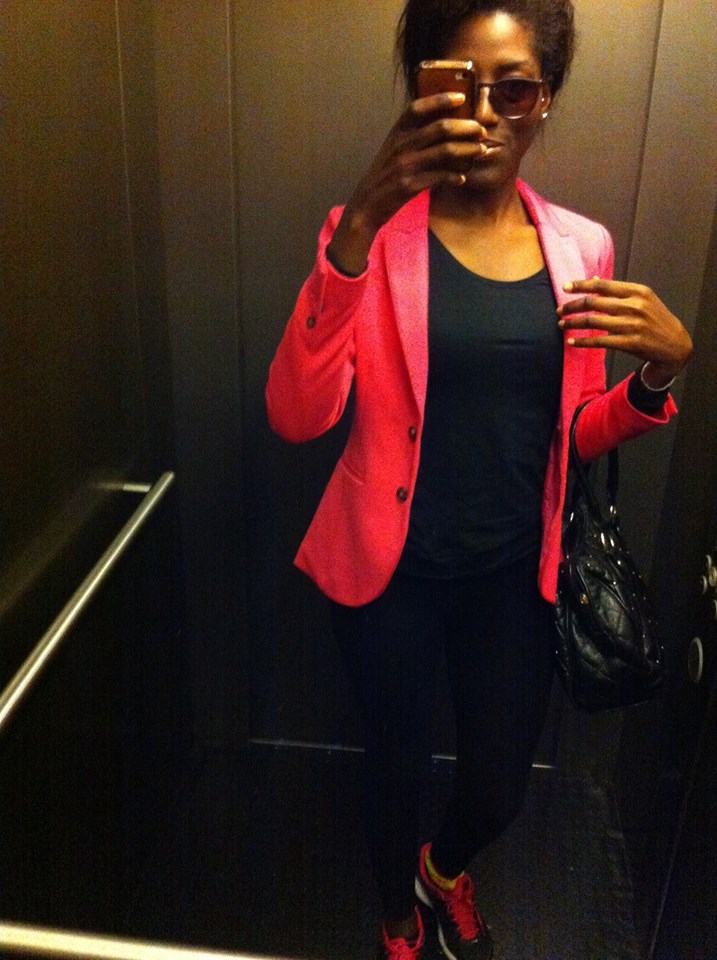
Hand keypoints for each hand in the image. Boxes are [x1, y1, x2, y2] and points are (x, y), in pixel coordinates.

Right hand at [327, 93, 485, 274]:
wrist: (366, 206)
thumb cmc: (384, 177)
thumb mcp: (393, 151)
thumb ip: (412, 138)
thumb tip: (444, 128)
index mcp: (396, 134)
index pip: (417, 108)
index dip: (440, 99)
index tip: (462, 97)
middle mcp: (401, 146)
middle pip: (440, 128)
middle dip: (466, 127)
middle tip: (481, 130)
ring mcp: (405, 166)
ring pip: (445, 151)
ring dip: (468, 150)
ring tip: (482, 151)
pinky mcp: (409, 186)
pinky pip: (440, 177)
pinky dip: (455, 176)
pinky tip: (462, 178)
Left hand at [557, 277, 692, 384]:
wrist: (675, 345)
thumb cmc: (655, 319)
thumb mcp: (643, 299)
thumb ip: (618, 291)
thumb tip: (594, 280)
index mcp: (637, 291)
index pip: (603, 285)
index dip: (581, 285)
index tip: (565, 287)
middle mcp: (634, 306)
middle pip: (594, 303)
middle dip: (572, 306)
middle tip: (559, 310)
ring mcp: (632, 325)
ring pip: (593, 321)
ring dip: (573, 323)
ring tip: (562, 324)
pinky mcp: (629, 343)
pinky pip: (599, 341)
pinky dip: (583, 341)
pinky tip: (572, 341)